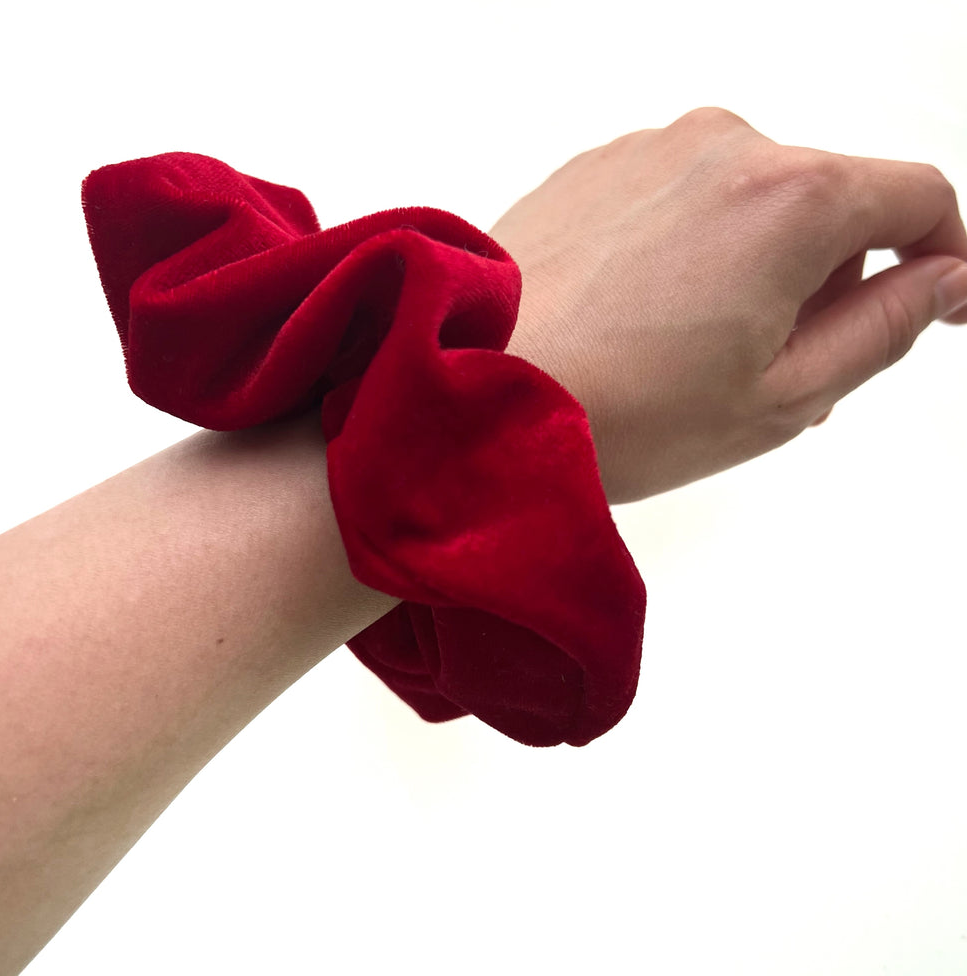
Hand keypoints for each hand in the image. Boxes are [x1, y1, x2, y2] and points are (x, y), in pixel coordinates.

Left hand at [489, 107, 966, 503]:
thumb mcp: (783, 395)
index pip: (918, 196)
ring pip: (750, 199)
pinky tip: (640, 320)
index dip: (942, 251)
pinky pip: (678, 198)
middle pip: (829, 198)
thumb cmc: (616, 410)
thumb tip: (942, 279)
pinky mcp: (594, 166)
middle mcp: (724, 146)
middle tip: (774, 365)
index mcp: (792, 198)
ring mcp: (650, 150)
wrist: (475, 394)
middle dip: (826, 276)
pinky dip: (687, 247)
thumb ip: (884, 328)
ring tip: (690, 352)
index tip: (934, 297)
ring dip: (752, 264)